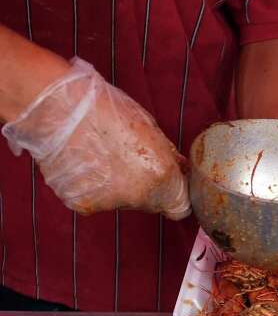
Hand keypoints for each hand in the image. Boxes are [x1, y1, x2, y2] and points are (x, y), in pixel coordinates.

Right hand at [2, 58, 189, 218]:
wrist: (58, 107)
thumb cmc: (107, 110)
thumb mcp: (150, 128)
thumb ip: (168, 156)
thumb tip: (180, 168)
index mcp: (161, 178)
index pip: (179, 208)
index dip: (175, 194)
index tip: (169, 184)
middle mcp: (137, 197)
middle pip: (149, 203)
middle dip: (144, 187)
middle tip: (126, 160)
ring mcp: (107, 203)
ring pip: (119, 201)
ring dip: (114, 186)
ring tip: (99, 156)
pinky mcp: (80, 203)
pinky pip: (92, 198)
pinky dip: (89, 185)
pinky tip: (82, 162)